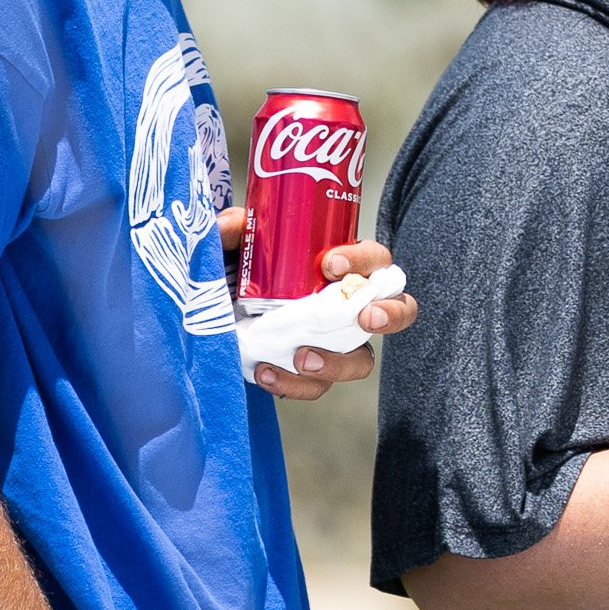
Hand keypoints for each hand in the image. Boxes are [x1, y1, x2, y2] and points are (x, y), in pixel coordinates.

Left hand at [213, 216, 418, 398]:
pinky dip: (295, 384)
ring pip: (362, 360)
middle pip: (398, 309)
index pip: (374, 258)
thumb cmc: (234, 274)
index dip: (363, 260)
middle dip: (392, 314)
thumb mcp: (232, 244)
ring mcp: (333, 342)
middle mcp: (348, 306)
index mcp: (341, 268)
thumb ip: (231, 229)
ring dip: (339, 363)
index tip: (329, 264)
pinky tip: (266, 372)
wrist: (210, 316)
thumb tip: (234, 223)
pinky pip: (317, 386)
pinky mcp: (308, 372)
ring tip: (303, 358)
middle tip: (367, 318)